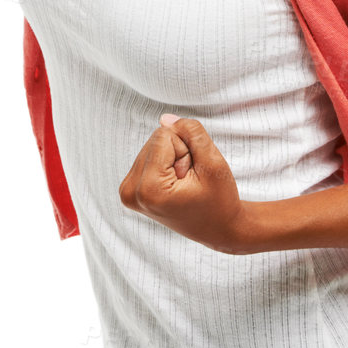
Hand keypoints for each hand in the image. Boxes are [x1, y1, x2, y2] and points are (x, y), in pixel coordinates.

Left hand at [119, 115, 247, 253]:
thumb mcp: (213, 163)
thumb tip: (165, 118)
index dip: (187, 150)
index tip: (192, 176)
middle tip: (189, 181)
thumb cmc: (219, 200)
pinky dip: (165, 164)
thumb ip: (192, 133)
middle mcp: (130, 192)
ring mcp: (127, 192)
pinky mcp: (130, 189)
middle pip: (155, 139)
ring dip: (173, 159)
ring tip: (184, 184)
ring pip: (153, 145)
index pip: (164, 135)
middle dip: (178, 154)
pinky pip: (149, 154)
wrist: (218, 229)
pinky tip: (175, 184)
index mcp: (148, 189)